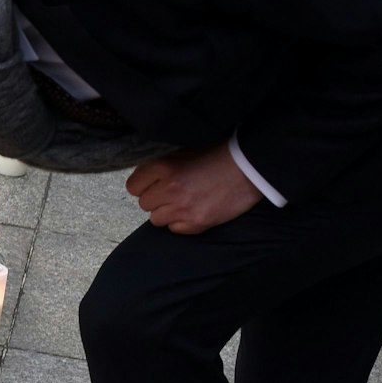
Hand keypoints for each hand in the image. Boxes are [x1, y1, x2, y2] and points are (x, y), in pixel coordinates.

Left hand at [125, 143, 262, 232]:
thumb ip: (162, 166)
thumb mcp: (184, 152)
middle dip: (155, 199)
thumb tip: (146, 179)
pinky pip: (175, 229)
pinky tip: (193, 211)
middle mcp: (170, 189)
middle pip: (144, 204)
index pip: (133, 186)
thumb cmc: (216, 156)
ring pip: (156, 219)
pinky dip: (180, 223)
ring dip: (166, 212)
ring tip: (182, 202)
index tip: (152, 184)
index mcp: (164, 167)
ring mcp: (183, 208)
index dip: (142, 185)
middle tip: (171, 193)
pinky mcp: (197, 223)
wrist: (248, 169)